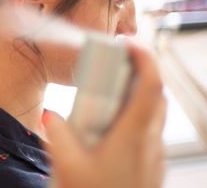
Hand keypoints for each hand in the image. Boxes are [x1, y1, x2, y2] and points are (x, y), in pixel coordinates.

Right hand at [45, 43, 166, 187]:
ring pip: (153, 113)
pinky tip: (107, 125)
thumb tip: (51, 115)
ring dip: (136, 92)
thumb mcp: (68, 167)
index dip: (144, 57)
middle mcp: (150, 142)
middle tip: (114, 59)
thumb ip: (58, 134)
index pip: (151, 84)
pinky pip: (146, 130)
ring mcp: (153, 155)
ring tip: (107, 89)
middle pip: (155, 94)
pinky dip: (133, 114)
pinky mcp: (149, 166)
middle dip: (139, 69)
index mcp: (134, 135)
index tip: (128, 40)